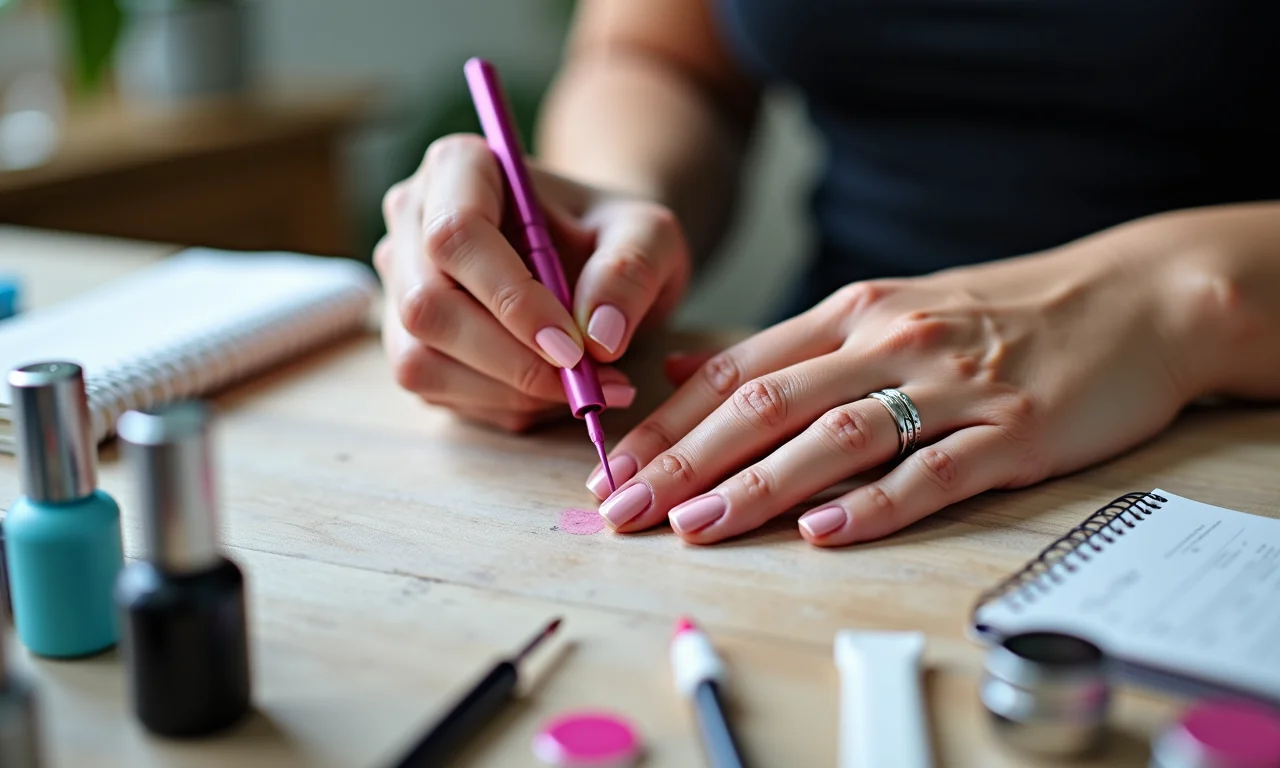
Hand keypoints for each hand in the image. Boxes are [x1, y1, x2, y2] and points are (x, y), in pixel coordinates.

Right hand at [375, 134, 691, 430]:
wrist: (598, 259)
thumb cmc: (616, 236)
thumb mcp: (650, 237)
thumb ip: (632, 271)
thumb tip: (599, 338)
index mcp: (458, 167)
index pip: (456, 234)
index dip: (509, 298)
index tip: (574, 346)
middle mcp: (412, 222)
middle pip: (427, 305)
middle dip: (510, 360)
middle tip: (590, 384)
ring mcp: (400, 285)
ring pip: (421, 359)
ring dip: (508, 392)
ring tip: (587, 390)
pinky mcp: (408, 342)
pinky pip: (437, 392)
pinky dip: (502, 406)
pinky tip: (555, 392)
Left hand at [588, 228, 1215, 545]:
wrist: (1132, 299)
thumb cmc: (998, 312)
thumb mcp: (884, 308)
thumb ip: (788, 345)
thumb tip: (686, 370)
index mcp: (852, 314)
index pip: (737, 371)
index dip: (667, 423)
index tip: (612, 467)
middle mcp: (889, 343)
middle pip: (765, 404)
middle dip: (684, 461)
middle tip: (623, 509)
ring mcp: (951, 387)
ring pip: (834, 438)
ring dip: (755, 487)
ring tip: (694, 526)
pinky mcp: (1012, 432)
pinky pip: (931, 472)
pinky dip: (872, 504)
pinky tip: (821, 533)